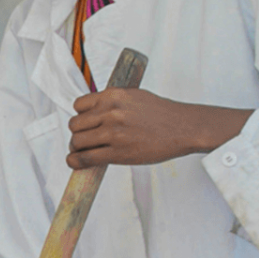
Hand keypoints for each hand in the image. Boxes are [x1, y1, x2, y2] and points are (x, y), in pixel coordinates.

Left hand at [66, 87, 252, 168]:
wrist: (184, 128)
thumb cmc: (161, 113)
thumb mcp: (133, 96)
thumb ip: (111, 102)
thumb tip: (91, 112)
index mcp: (113, 95)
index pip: (78, 105)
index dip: (80, 116)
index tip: (85, 124)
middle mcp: (111, 112)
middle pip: (75, 125)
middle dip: (78, 133)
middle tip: (84, 140)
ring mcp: (114, 132)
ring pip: (78, 141)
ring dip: (77, 148)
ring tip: (83, 151)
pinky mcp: (118, 152)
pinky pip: (86, 157)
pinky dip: (76, 162)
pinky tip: (75, 162)